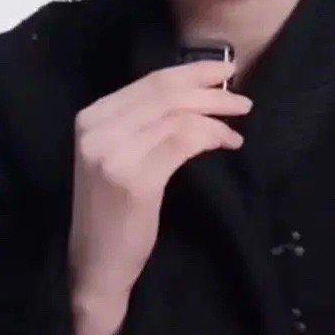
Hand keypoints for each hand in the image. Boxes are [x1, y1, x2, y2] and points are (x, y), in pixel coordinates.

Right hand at [68, 58, 252, 302]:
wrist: (96, 263)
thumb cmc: (113, 207)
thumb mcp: (119, 153)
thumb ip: (142, 121)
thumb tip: (196, 90)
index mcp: (92, 116)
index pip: (150, 81)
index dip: (193, 71)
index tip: (225, 70)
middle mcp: (98, 130)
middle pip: (166, 94)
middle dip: (210, 91)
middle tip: (242, 97)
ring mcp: (113, 154)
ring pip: (178, 117)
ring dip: (216, 117)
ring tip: (238, 124)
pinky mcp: (134, 180)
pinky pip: (183, 143)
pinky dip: (212, 137)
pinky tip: (228, 143)